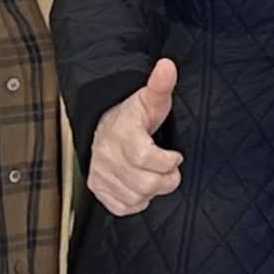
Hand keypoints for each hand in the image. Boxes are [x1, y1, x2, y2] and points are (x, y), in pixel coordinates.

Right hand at [86, 59, 183, 215]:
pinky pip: (122, 207)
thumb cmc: (134, 115)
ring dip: (153, 190)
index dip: (167, 161)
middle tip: (170, 168)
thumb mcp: (151, 99)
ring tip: (155, 174)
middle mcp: (106, 155)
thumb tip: (167, 66)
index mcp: (121, 133)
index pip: (144, 156)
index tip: (175, 156)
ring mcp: (100, 173)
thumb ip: (161, 85)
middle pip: (144, 183)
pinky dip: (137, 201)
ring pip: (135, 198)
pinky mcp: (98, 188)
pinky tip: (141, 185)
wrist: (105, 126)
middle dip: (166, 179)